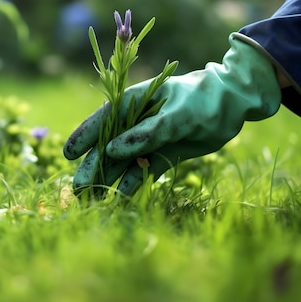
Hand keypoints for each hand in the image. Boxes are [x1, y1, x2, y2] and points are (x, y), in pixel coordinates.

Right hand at [63, 33, 281, 195]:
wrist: (232, 105)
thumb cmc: (203, 101)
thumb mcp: (177, 116)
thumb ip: (147, 133)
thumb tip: (112, 150)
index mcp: (132, 104)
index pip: (101, 121)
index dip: (83, 137)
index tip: (68, 154)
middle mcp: (133, 123)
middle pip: (107, 147)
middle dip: (92, 167)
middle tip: (79, 190)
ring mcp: (146, 141)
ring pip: (121, 163)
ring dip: (108, 180)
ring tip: (93, 200)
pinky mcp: (160, 156)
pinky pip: (141, 173)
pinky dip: (132, 185)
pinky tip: (120, 199)